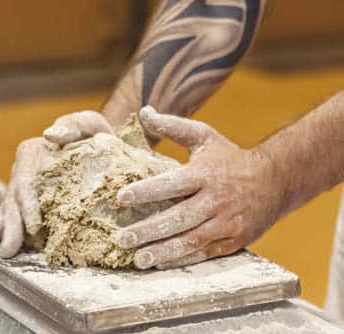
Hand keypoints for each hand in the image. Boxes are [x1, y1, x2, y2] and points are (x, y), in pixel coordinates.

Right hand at [0, 110, 112, 257]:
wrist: (101, 147)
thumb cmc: (94, 134)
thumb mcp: (88, 124)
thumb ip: (72, 126)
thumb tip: (50, 134)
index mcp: (32, 152)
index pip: (26, 179)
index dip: (28, 204)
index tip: (36, 226)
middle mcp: (22, 171)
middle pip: (13, 200)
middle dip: (11, 226)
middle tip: (9, 249)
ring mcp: (21, 188)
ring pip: (7, 211)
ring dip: (1, 232)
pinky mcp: (28, 203)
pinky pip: (9, 216)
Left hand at [114, 106, 282, 268]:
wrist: (276, 180)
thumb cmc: (230, 158)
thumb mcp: (204, 136)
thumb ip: (173, 126)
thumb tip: (144, 112)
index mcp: (205, 174)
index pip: (171, 184)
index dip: (146, 192)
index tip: (121, 198)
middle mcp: (215, 200)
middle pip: (178, 218)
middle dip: (148, 230)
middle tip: (122, 239)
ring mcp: (226, 223)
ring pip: (190, 240)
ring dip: (162, 251)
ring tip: (137, 259)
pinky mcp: (233, 240)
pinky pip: (204, 253)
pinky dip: (181, 259)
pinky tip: (160, 262)